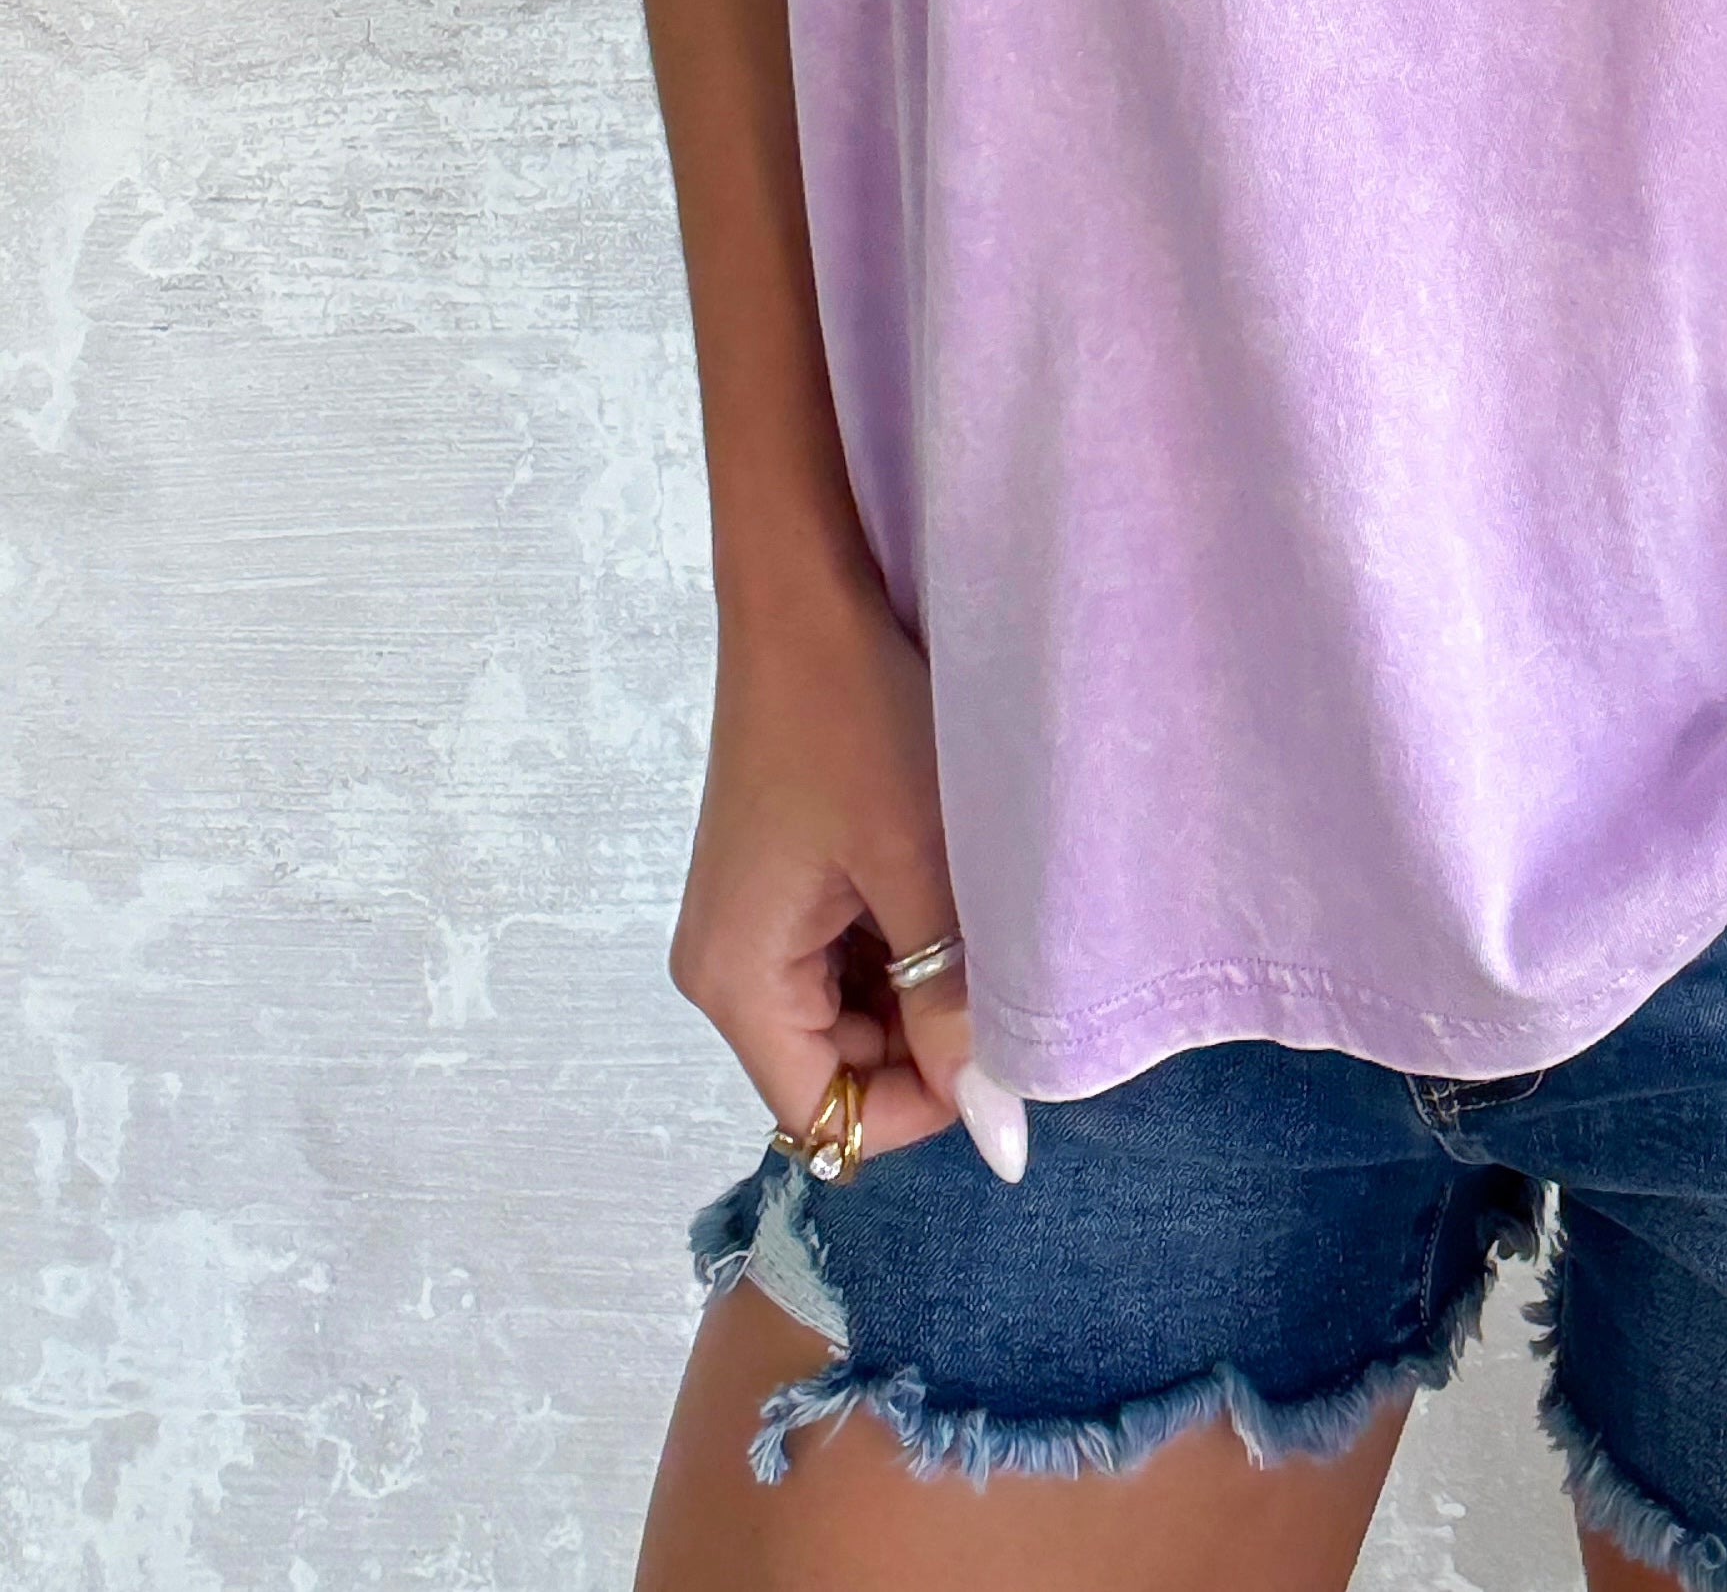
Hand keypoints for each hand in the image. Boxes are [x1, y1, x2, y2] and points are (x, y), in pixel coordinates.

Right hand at [668, 551, 1027, 1179]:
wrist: (804, 597)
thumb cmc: (857, 721)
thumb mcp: (919, 865)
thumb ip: (952, 1002)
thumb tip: (995, 1131)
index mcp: (737, 981)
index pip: (826, 1116)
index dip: (919, 1103)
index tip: (998, 1045)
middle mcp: (724, 968)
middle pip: (835, 1066)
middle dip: (924, 1039)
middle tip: (997, 961)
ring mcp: (747, 924)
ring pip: (848, 1012)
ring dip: (918, 986)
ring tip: (970, 910)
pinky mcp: (772, 885)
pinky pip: (840, 957)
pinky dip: (898, 943)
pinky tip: (940, 885)